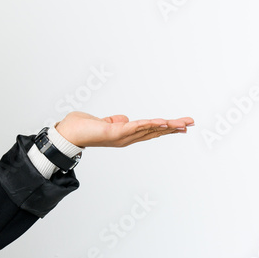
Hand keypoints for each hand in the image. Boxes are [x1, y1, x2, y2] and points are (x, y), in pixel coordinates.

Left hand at [53, 111, 194, 148]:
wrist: (67, 133)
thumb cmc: (82, 127)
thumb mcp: (103, 122)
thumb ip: (114, 121)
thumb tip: (123, 119)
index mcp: (125, 135)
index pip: (150, 130)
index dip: (166, 128)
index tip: (182, 125)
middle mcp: (126, 138)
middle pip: (155, 131)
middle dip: (173, 127)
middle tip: (191, 123)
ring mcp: (122, 136)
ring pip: (149, 129)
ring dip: (167, 126)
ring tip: (183, 123)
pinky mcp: (115, 132)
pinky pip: (136, 127)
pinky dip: (150, 124)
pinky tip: (162, 122)